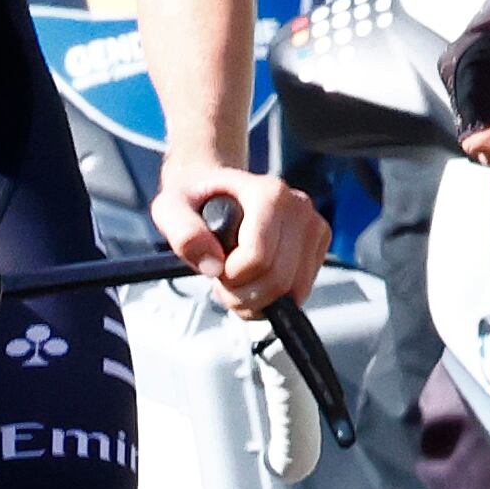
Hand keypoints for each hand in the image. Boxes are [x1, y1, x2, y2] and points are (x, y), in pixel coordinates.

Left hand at [160, 169, 330, 314]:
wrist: (216, 189)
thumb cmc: (195, 198)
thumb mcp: (170, 209)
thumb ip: (184, 233)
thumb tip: (213, 265)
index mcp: (268, 192)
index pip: (258, 258)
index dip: (231, 277)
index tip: (215, 268)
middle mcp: (297, 205)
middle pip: (279, 279)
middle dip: (245, 294)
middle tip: (223, 281)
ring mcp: (312, 223)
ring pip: (293, 289)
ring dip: (259, 299)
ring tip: (237, 281)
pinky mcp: (319, 241)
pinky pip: (301, 289)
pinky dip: (276, 296)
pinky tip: (256, 279)